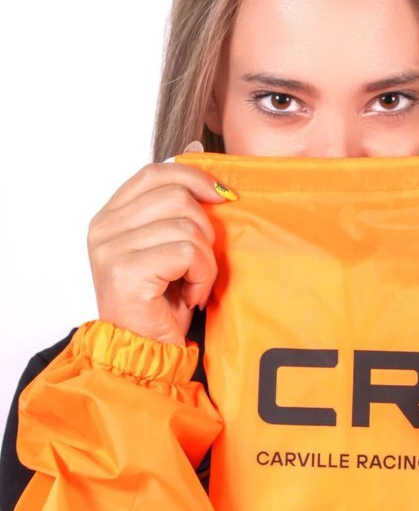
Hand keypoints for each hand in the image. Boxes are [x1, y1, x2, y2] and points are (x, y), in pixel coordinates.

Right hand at [87, 142, 235, 345]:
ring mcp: (110, 248)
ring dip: (204, 259)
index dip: (193, 177)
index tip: (222, 196)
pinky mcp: (126, 270)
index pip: (154, 173)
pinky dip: (202, 275)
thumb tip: (197, 153)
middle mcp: (103, 229)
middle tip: (198, 265)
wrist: (145, 357)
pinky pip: (188, 251)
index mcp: (110, 218)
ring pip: (187, 223)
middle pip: (176, 194)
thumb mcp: (169, 248)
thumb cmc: (160, 307)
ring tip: (192, 284)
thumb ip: (175, 209)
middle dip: (203, 229)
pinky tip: (190, 296)